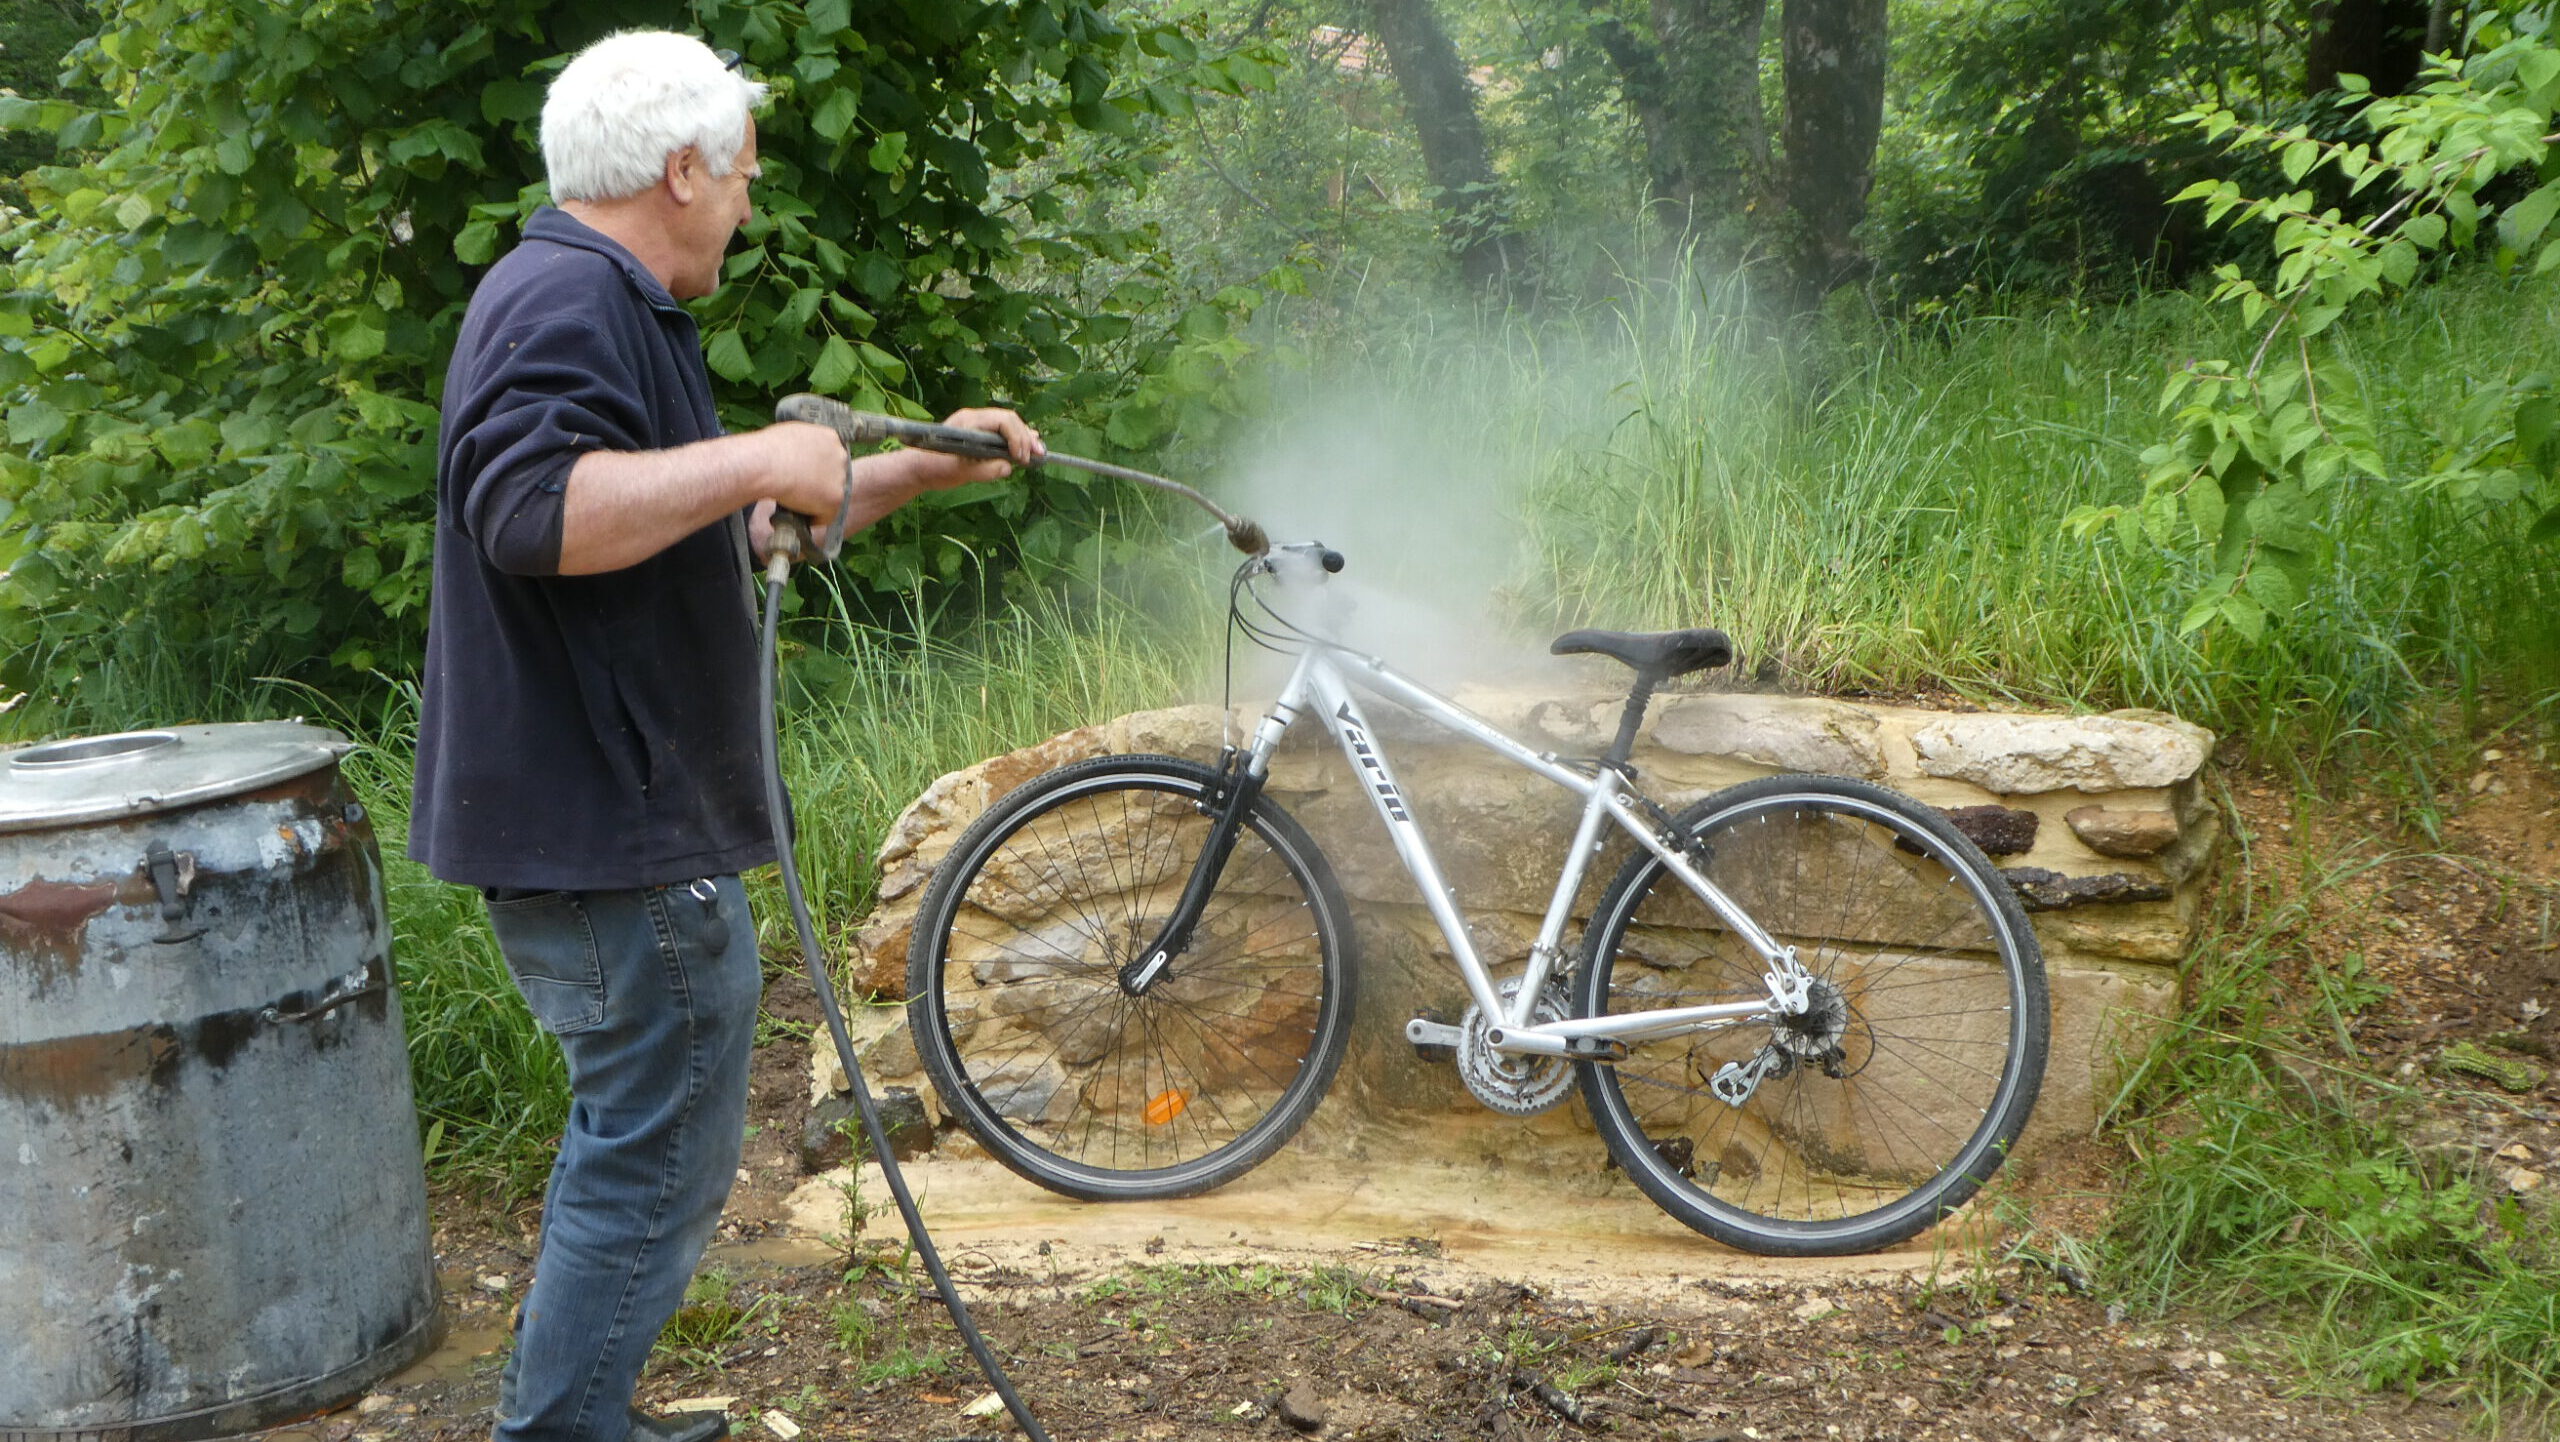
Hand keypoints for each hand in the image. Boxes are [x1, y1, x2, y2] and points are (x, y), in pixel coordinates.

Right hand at [761, 421, 851, 530]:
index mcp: (830, 437)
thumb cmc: (767, 449)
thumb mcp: (791, 435)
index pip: (830, 457)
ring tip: (795, 504)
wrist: (765, 465)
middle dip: (819, 484)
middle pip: (834, 476)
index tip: (803, 475)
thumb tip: (799, 454)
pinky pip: (826, 515)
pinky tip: (798, 515)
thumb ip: (804, 445)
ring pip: (830, 496)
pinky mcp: (835, 499)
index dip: (816, 469)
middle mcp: (840, 456)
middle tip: (799, 491)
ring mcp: (840, 478)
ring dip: (816, 501)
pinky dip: (813, 518)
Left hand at [902, 407, 1043, 490]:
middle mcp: (975, 418)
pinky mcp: (980, 436)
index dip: (1016, 437)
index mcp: (969, 421)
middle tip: (1039, 454)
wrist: (918, 469)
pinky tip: (1028, 448)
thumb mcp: (961, 472)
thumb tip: (1008, 467)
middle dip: (1025, 437)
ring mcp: (978, 426)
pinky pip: (1002, 433)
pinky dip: (1016, 440)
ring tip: (1038, 452)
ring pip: (1008, 426)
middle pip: (1009, 420)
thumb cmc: (935, 468)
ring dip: (1024, 438)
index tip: (1021, 458)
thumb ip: (985, 470)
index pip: (1002, 420)